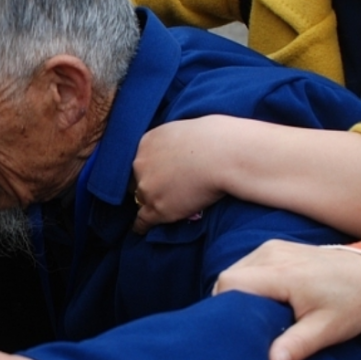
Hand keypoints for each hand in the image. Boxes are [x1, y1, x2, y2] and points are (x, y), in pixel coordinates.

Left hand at [132, 116, 229, 233]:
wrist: (223, 156)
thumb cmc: (216, 138)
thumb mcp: (184, 129)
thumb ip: (173, 141)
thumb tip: (179, 146)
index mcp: (146, 142)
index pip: (141, 160)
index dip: (149, 169)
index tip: (156, 174)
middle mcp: (140, 164)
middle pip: (137, 179)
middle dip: (148, 184)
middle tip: (162, 190)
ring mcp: (147, 187)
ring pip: (140, 199)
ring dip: (148, 204)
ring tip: (155, 210)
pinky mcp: (157, 208)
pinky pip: (142, 220)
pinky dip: (141, 226)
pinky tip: (141, 230)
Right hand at [212, 240, 360, 359]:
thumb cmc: (351, 303)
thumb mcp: (327, 329)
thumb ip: (297, 346)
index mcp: (282, 273)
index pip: (230, 283)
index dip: (224, 306)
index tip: (234, 328)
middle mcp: (272, 254)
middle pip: (228, 276)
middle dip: (229, 302)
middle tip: (245, 327)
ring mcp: (273, 247)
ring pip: (236, 269)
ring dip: (239, 292)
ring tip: (256, 316)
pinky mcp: (276, 247)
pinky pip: (248, 264)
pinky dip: (248, 282)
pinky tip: (264, 300)